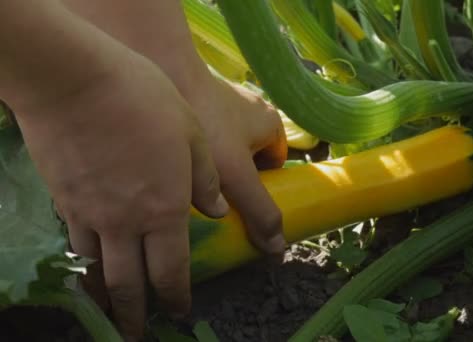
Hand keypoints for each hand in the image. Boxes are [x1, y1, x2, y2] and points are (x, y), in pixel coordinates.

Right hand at [14, 52, 225, 339]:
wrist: (73, 79)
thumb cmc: (144, 100)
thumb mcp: (192, 134)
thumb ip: (204, 179)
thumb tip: (215, 211)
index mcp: (164, 210)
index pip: (171, 271)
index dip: (176, 296)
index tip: (179, 311)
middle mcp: (125, 222)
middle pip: (128, 284)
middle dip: (134, 314)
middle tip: (137, 332)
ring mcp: (88, 213)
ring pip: (96, 269)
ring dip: (105, 294)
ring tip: (110, 307)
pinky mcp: (63, 198)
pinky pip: (75, 241)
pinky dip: (83, 260)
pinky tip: (88, 260)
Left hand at [183, 75, 287, 256]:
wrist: (163, 69)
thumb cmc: (209, 124)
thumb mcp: (239, 176)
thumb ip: (260, 211)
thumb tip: (277, 249)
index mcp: (271, 124)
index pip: (275, 166)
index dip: (261, 188)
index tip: (239, 204)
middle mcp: (249, 111)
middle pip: (247, 160)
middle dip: (232, 180)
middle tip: (211, 199)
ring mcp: (220, 103)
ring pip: (222, 148)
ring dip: (209, 167)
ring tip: (186, 182)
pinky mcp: (194, 99)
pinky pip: (200, 134)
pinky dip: (190, 150)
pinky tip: (170, 162)